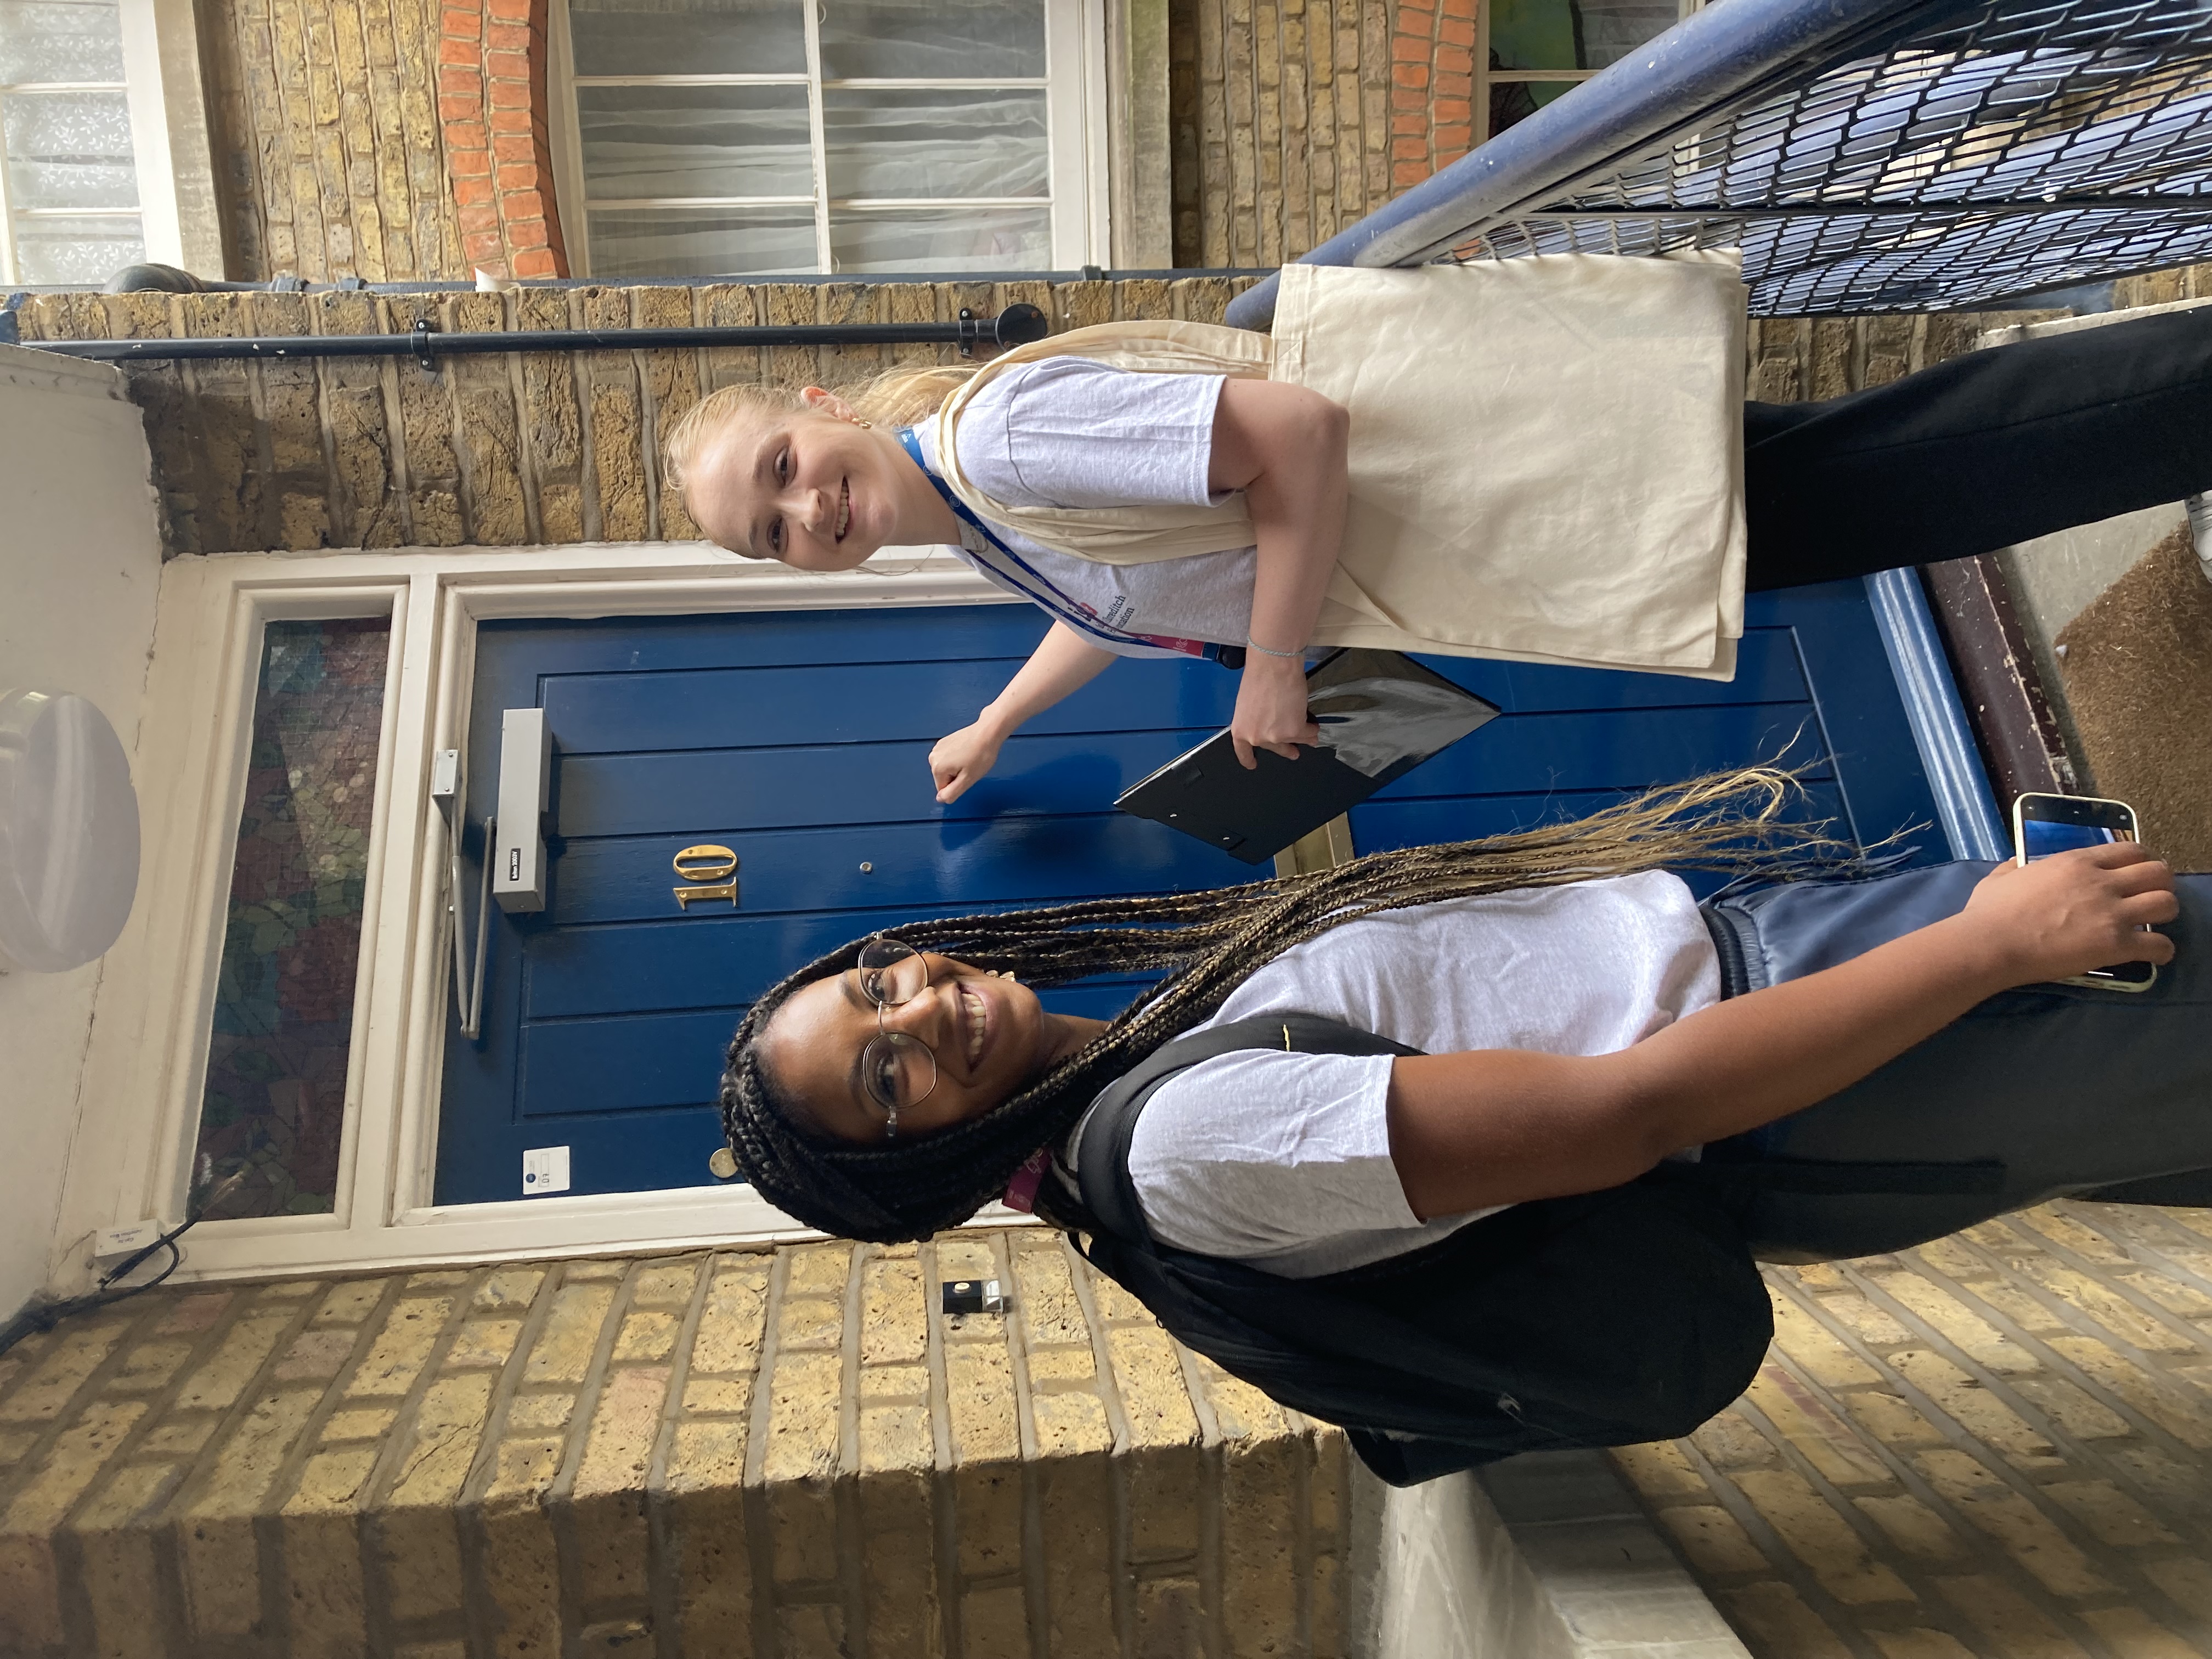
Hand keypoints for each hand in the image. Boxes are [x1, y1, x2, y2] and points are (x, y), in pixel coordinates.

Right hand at [929, 719, 1004, 803]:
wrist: (987, 732)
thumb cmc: (981, 754)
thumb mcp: (968, 779)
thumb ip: (952, 792)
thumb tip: (940, 799)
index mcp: (937, 768)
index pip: (943, 789)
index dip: (958, 785)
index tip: (967, 774)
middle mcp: (933, 757)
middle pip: (943, 778)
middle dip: (957, 776)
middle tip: (970, 767)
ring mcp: (938, 748)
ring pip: (946, 769)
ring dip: (957, 767)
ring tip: (969, 758)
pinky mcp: (944, 742)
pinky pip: (948, 758)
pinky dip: (957, 758)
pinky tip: (967, 752)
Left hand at [1230, 653, 1320, 768]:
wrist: (1273, 666)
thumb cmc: (1259, 676)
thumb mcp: (1247, 702)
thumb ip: (1255, 717)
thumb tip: (1267, 721)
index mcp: (1241, 729)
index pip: (1243, 751)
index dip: (1248, 760)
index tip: (1252, 765)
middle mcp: (1257, 737)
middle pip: (1275, 748)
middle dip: (1286, 750)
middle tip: (1292, 752)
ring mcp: (1276, 737)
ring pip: (1295, 740)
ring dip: (1303, 737)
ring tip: (1309, 733)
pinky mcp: (1295, 731)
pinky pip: (1308, 734)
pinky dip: (1312, 729)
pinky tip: (1314, 726)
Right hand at [1961, 843, 2177, 985]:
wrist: (1991, 944)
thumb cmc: (1989, 911)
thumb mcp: (2000, 877)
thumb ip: (2015, 868)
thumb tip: (2016, 865)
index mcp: (2076, 861)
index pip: (2132, 850)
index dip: (2142, 861)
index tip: (2137, 875)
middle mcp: (2101, 881)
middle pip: (2158, 872)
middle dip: (2160, 885)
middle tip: (2149, 899)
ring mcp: (2111, 913)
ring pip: (2167, 903)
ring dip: (2165, 914)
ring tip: (2153, 925)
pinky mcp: (2115, 944)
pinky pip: (2160, 944)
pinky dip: (2162, 950)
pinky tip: (2153, 954)